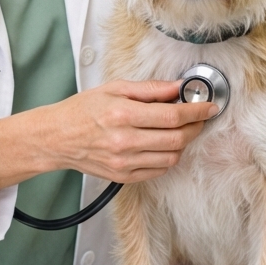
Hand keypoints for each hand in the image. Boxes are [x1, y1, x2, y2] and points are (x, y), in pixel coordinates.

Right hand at [0, 80, 216, 192]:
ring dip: (183, 142)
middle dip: (195, 127)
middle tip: (199, 117)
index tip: (208, 106)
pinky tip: (164, 144)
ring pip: (171, 156)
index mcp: (123, 114)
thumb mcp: (114, 88)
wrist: (57, 138)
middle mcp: (125, 141)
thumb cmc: (82, 110)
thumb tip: (177, 87)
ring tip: (180, 129)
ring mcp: (125, 162)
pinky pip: (158, 170)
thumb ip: (149, 89)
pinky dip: (168, 156)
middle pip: (176, 138)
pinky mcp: (124, 176)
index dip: (196, 111)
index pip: (172, 116)